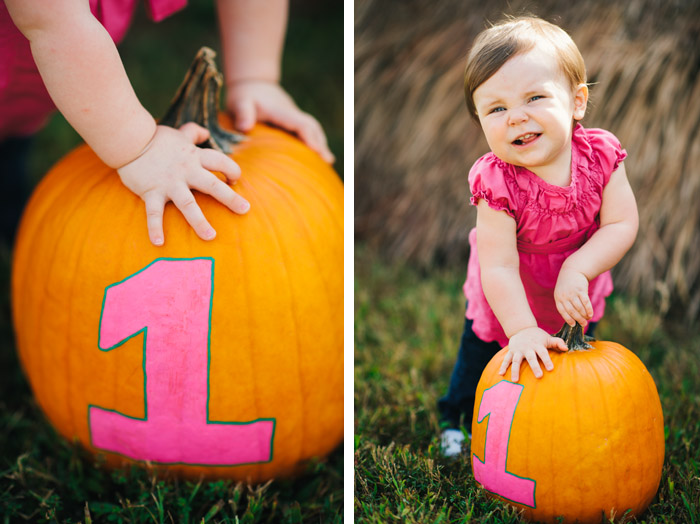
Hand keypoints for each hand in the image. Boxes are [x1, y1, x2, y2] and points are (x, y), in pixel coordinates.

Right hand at [117, 123, 249, 245]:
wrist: (127, 139)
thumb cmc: (154, 138)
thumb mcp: (178, 134)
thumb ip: (193, 133)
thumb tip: (205, 133)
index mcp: (194, 157)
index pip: (220, 162)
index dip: (231, 170)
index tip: (234, 180)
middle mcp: (186, 171)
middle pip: (213, 185)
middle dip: (230, 198)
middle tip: (245, 210)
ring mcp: (169, 183)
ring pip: (188, 204)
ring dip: (199, 222)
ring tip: (210, 237)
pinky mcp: (151, 192)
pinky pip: (154, 213)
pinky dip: (155, 228)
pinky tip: (159, 243)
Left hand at [226, 80, 334, 162]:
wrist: (253, 83)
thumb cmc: (245, 96)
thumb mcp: (240, 101)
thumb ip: (243, 113)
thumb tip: (244, 128)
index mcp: (281, 111)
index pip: (301, 124)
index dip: (310, 137)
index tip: (317, 151)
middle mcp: (291, 113)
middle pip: (311, 127)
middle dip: (320, 143)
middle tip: (328, 161)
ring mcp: (293, 116)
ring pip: (312, 128)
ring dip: (320, 142)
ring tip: (327, 161)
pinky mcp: (292, 120)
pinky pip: (307, 130)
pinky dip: (314, 141)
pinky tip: (316, 155)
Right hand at [498, 327, 567, 381]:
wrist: (522, 328)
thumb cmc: (538, 336)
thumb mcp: (548, 338)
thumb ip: (557, 342)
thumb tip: (566, 348)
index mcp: (537, 345)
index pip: (543, 353)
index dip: (547, 360)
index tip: (550, 369)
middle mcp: (527, 348)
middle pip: (531, 357)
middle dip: (534, 366)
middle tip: (539, 376)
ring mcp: (518, 350)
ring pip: (516, 360)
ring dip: (515, 370)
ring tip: (515, 380)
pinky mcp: (511, 351)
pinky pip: (506, 359)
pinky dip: (503, 366)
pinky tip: (501, 374)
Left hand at [554, 266, 592, 326]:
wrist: (572, 271)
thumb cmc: (567, 285)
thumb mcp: (561, 293)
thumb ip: (565, 303)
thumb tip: (572, 318)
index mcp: (558, 298)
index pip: (562, 311)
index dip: (568, 319)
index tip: (573, 325)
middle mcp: (564, 296)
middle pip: (572, 311)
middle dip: (578, 319)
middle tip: (583, 324)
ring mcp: (572, 293)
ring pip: (579, 308)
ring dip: (584, 315)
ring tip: (588, 319)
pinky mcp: (581, 290)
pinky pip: (585, 302)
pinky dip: (588, 309)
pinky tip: (591, 314)